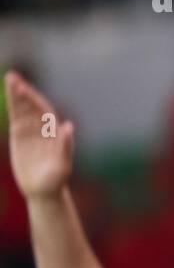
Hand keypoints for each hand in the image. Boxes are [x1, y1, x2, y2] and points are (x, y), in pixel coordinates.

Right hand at [5, 71, 73, 199]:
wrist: (44, 190)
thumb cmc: (56, 180)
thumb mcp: (62, 165)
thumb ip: (65, 146)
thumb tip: (68, 126)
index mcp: (55, 132)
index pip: (44, 111)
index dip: (34, 100)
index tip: (24, 89)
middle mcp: (44, 128)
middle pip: (32, 106)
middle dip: (24, 92)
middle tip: (13, 77)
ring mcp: (32, 131)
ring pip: (23, 109)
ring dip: (17, 94)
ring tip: (10, 77)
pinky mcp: (20, 136)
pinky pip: (16, 117)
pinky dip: (13, 106)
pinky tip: (10, 94)